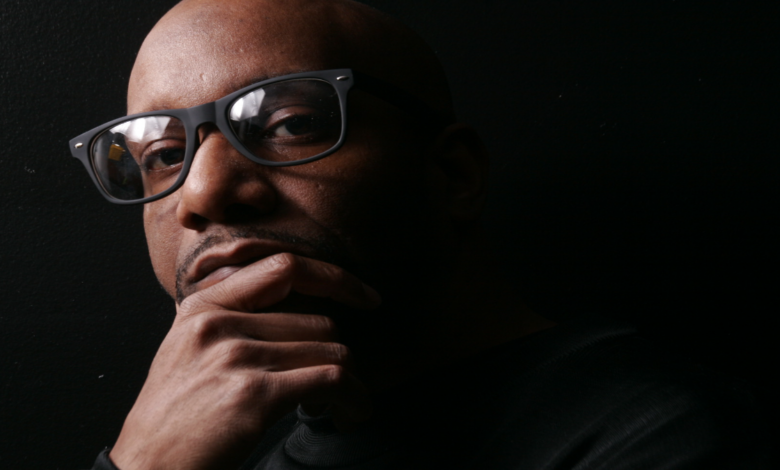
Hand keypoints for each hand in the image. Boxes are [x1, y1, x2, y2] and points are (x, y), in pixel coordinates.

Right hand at [109, 253, 379, 469]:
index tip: (367, 298)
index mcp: (203, 305)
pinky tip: (350, 412)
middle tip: (334, 387)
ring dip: (349, 381)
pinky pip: (332, 379)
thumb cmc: (173, 416)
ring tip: (338, 403)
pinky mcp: (254, 395)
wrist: (147, 467)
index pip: (285, 268)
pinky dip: (353, 397)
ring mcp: (236, 357)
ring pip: (331, 350)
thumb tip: (297, 305)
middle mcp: (218, 323)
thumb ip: (230, 317)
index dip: (336, 278)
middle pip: (318, 321)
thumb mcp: (187, 348)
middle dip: (336, 357)